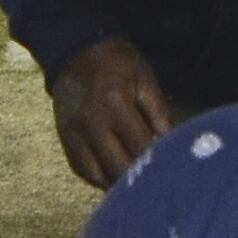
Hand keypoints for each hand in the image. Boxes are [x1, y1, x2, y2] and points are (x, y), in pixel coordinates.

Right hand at [48, 38, 173, 189]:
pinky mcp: (64, 139)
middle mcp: (91, 123)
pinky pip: (82, 170)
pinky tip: (115, 179)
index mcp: (115, 104)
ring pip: (97, 175)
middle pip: (117, 166)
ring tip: (137, 186)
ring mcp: (73, 134)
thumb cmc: (118, 64)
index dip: (158, 163)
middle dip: (139, 179)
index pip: (140, 146)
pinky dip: (100, 179)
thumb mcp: (145, 80)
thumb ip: (159, 115)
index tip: (173, 172)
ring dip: (118, 184)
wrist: (77, 51)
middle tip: (158, 185)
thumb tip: (173, 146)